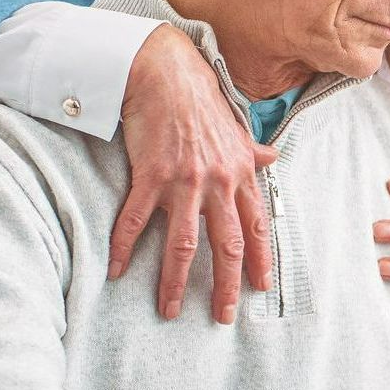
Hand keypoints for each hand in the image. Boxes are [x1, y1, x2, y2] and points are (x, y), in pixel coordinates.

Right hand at [111, 23, 277, 324]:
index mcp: (241, 175)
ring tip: (169, 310)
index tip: (261, 287)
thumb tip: (272, 159)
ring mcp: (185, 182)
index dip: (261, 260)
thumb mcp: (236, 128)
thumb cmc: (201, 101)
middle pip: (226, 245)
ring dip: (176, 281)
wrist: (167, 73)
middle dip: (227, 285)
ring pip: (184, 244)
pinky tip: (117, 271)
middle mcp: (218, 183)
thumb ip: (252, 153)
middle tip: (224, 316)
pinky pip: (137, 220)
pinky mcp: (151, 175)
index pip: (256, 227)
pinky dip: (125, 247)